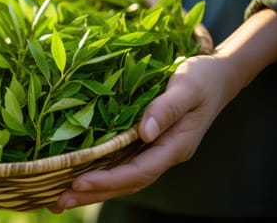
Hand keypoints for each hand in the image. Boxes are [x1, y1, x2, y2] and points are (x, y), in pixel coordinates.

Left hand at [48, 54, 239, 212]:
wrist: (218, 77)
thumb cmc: (203, 77)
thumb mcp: (188, 86)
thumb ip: (167, 108)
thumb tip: (146, 132)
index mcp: (176, 145)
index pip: (139, 171)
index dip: (109, 179)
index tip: (79, 182)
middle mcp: (164, 154)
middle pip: (128, 182)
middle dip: (94, 193)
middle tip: (58, 200)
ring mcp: (156, 151)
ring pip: (123, 178)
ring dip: (94, 189)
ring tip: (59, 197)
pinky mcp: (148, 143)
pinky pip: (122, 164)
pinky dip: (101, 173)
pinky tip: (79, 174)